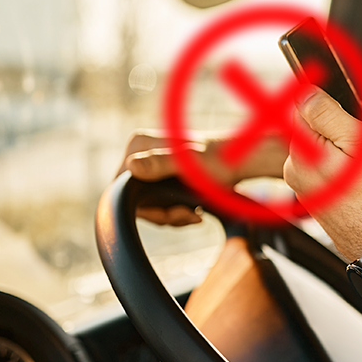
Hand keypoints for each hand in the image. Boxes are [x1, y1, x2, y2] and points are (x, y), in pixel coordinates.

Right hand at [118, 130, 287, 224]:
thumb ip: (161, 163)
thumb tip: (132, 167)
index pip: (120, 187)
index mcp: (139, 144)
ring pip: (147, 203)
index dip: (142, 208)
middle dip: (160, 214)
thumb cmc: (220, 161)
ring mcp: (151, 164)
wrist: (241, 163)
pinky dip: (174, 212)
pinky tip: (194, 212)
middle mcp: (141, 152)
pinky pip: (158, 203)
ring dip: (170, 215)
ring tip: (193, 215)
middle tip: (187, 217)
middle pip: (133, 198)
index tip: (169, 215)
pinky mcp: (163, 176)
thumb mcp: (189, 164)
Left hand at [283, 88, 361, 260]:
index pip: (300, 108)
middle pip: (313, 129)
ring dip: (348, 148)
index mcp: (301, 154)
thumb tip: (304, 93)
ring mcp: (304, 189)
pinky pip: (328, 170)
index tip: (349, 115)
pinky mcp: (317, 200)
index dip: (328, 105)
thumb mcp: (360, 142)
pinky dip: (346, 167)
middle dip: (342, 128)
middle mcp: (295, 172)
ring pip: (323, 150)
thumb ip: (327, 114)